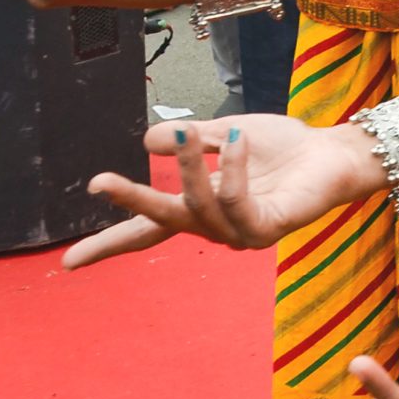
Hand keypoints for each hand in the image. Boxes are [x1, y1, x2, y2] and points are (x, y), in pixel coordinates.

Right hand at [60, 117, 390, 268]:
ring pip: (197, 207)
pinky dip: (233, 168)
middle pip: (160, 223)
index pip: (147, 231)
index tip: (68, 264)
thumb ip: (189, 140)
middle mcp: (215, 227)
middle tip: (98, 181)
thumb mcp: (225, 133)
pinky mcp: (266, 230)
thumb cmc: (281, 148)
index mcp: (199, 208)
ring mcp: (240, 233)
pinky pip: (236, 202)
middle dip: (130, 201)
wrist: (331, 151)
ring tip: (192, 134)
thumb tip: (146, 141)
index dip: (108, 247)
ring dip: (191, 168)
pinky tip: (241, 140)